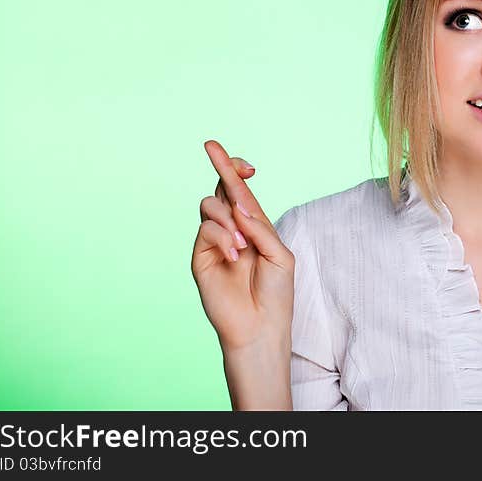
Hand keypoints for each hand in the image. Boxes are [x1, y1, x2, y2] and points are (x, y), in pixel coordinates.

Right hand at [191, 140, 295, 351]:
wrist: (260, 325)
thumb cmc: (276, 293)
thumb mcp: (280, 255)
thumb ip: (261, 228)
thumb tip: (238, 205)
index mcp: (254, 225)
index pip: (242, 191)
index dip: (237, 170)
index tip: (246, 163)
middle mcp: (232, 229)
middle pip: (221, 188)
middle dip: (222, 166)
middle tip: (221, 155)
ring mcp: (214, 241)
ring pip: (210, 205)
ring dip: (229, 217)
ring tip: (244, 245)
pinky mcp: (201, 256)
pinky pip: (206, 230)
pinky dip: (223, 237)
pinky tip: (235, 256)